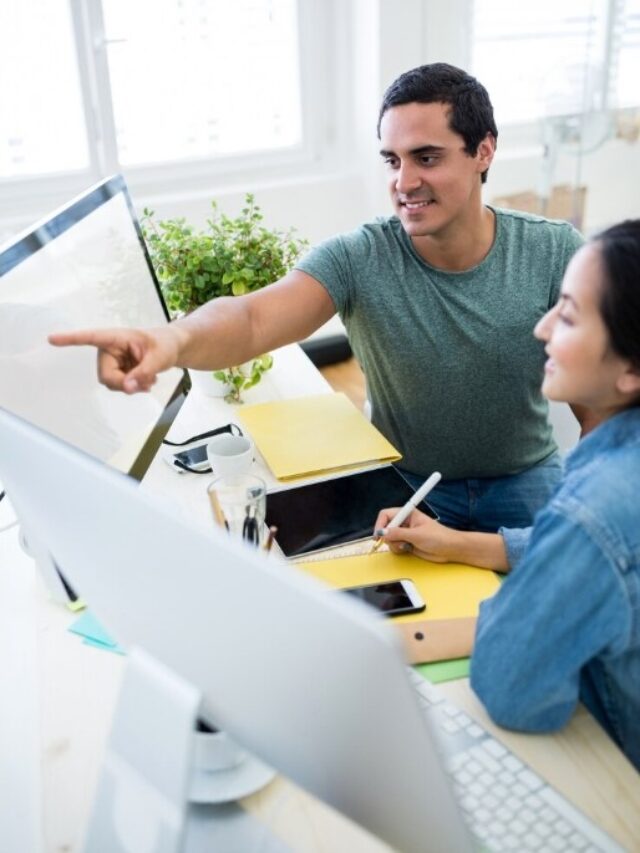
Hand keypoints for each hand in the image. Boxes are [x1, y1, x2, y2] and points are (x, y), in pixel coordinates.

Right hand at [48, 326, 181, 393]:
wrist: (171, 348)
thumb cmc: (165, 345)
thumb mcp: (160, 358)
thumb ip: (143, 373)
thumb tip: (126, 388)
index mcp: (116, 337)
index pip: (91, 338)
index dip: (71, 339)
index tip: (52, 339)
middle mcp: (109, 349)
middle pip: (106, 376)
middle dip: (125, 384)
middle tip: (146, 383)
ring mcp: (111, 362)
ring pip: (112, 384)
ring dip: (132, 386)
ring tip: (149, 378)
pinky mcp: (116, 371)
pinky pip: (119, 386)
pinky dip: (133, 387)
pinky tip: (146, 381)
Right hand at [373, 507, 454, 562]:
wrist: (450, 549)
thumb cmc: (440, 537)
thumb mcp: (417, 535)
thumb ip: (398, 534)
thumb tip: (383, 533)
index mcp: (408, 514)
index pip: (386, 514)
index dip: (380, 524)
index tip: (379, 534)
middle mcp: (405, 522)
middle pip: (385, 527)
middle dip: (388, 537)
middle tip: (398, 541)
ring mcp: (405, 533)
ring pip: (389, 539)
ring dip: (394, 544)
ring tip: (406, 545)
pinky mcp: (407, 543)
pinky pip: (394, 546)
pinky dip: (398, 549)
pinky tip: (408, 549)